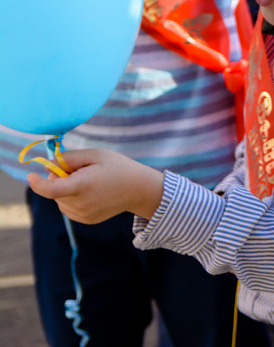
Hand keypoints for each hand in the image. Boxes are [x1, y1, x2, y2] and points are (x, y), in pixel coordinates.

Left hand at [27, 149, 165, 223]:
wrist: (139, 189)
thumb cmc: (118, 167)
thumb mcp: (95, 155)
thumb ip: (69, 158)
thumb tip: (49, 166)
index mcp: (83, 186)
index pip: (50, 190)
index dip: (37, 183)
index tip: (31, 175)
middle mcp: (80, 204)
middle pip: (55, 191)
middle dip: (59, 179)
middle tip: (80, 171)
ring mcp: (82, 214)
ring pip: (60, 200)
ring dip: (66, 190)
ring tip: (90, 183)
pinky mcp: (85, 220)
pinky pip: (68, 207)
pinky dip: (73, 199)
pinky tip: (92, 193)